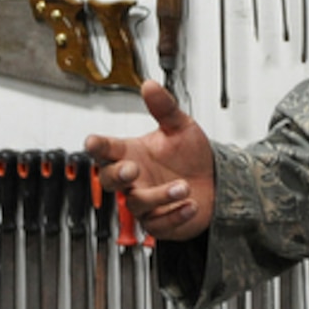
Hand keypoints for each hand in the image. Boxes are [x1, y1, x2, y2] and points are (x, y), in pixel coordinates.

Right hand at [83, 81, 216, 240]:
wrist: (215, 180)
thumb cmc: (191, 155)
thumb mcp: (180, 127)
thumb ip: (164, 108)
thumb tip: (150, 85)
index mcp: (131, 153)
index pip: (106, 149)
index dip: (97, 146)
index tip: (93, 142)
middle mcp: (134, 179)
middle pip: (109, 180)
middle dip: (118, 175)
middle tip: (133, 168)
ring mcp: (144, 201)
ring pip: (137, 203)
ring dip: (160, 195)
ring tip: (183, 186)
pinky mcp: (158, 221)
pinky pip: (158, 223)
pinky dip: (175, 215)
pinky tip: (190, 205)